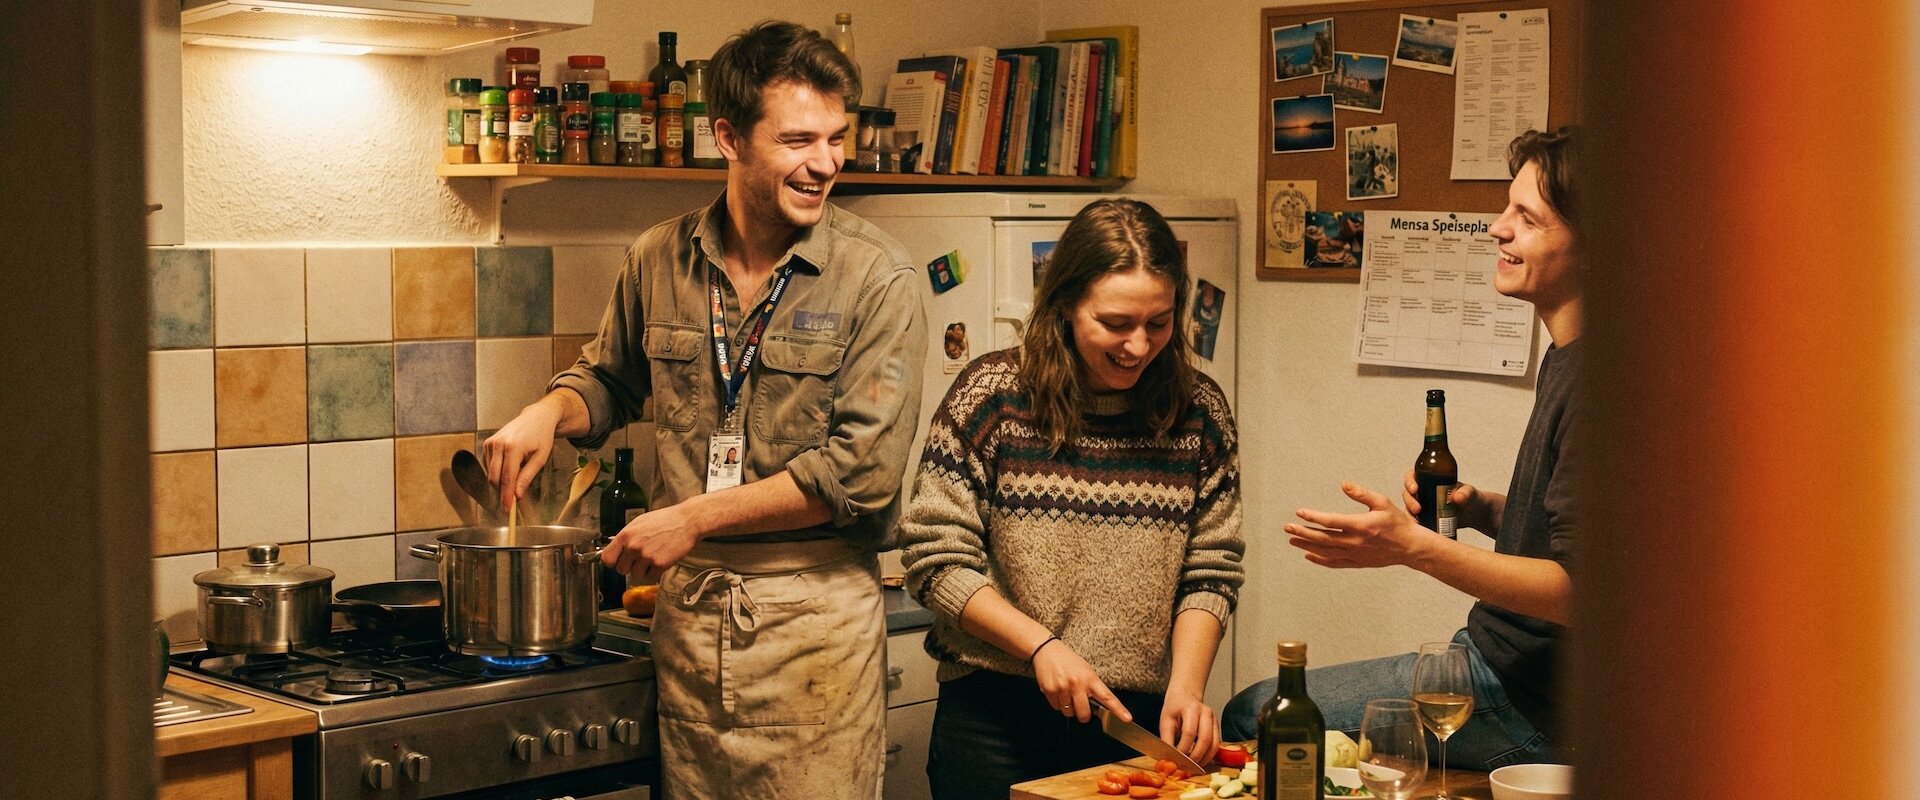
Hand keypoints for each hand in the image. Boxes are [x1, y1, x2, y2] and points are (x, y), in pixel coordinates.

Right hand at [481, 399, 563, 510]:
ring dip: (501, 479)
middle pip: (494, 478)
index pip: (507, 478)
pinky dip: (498, 470)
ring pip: (491, 473)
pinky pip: (489, 465)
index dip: (506, 496)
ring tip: (519, 469)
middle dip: (502, 491)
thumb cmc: (541, 437)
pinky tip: (511, 463)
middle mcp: (499, 444)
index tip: (507, 510)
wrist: (536, 417)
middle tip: (513, 500)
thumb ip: (527, 477)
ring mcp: (491, 443)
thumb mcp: (540, 458)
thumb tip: (517, 495)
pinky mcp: (487, 443)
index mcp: (514, 447)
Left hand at [601, 504, 700, 584]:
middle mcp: (634, 546)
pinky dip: (656, 572)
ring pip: (635, 575)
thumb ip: (626, 537)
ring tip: (653, 558)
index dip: (612, 562)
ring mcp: (646, 556)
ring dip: (643, 570)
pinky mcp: (660, 564)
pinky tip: (661, 560)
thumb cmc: (665, 520)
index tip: (618, 562)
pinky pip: (650, 577)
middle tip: (641, 559)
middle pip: (621, 570)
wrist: (687, 522)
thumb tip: (616, 548)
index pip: (607, 558)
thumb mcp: (640, 523)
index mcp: (626, 535)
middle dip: (630, 566)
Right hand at [1032, 639, 1126, 723]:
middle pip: (1084, 714)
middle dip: (1083, 715)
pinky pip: (1056, 708)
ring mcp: (1063, 688)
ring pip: (1069, 712)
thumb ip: (1092, 687)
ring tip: (1066, 693)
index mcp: (1090, 678)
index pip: (1107, 697)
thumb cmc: (1068, 660)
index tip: (1127, 719)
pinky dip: (1057, 703)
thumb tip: (1098, 707)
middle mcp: (1077, 683)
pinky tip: (1057, 691)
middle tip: (1080, 706)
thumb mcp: (1085, 670)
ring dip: (1068, 708)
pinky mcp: (1049, 690)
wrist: (1046, 649)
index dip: (1118, 709)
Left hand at [1158, 686, 1218, 765]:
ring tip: (1194, 767)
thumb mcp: (1166, 721)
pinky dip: (1209, 755)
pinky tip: (1201, 761)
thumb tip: (1169, 758)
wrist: (1185, 696)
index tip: (1177, 759)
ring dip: (1205, 758)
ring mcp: (1214, 719)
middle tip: (1187, 767)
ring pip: (1214, 743)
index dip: (1183, 748)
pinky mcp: (1217, 727)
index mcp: (1191, 708)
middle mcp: (1206, 712)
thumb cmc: (1174, 708)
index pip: (1189, 732)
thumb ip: (1167, 739)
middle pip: (1205, 738)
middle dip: (1196, 756)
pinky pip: (1216, 744)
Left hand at [1287, 481, 1432, 568]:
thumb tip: (1343, 484)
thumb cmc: (1397, 522)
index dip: (1313, 517)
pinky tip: (1308, 554)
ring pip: (1325, 551)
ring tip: (1292, 539)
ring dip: (1307, 545)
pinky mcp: (1357, 562)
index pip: (1331, 521)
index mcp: (1361, 525)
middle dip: (1303, 532)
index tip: (1299, 512)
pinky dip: (1319, 559)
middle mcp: (1355, 542)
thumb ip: (1361, 493)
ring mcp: (1355, 554)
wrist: (1410, 547)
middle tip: (1287, 527)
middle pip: (1323, 538)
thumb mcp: (1382, 502)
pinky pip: (1334, 563)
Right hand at [1400, 469, 1493, 532]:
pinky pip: (1413, 520)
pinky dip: (1413, 525)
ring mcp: (1423, 505)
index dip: (1409, 481)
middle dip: (1409, 501)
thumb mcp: (1470, 493)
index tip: (1415, 489)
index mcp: (1430, 479)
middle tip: (1418, 509)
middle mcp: (1423, 491)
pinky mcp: (1424, 517)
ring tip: (1417, 522)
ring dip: (1409, 514)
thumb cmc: (1471, 498)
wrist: (1474, 514)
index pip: (1412, 476)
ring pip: (1408, 508)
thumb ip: (1465, 493)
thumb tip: (1457, 498)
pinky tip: (1417, 530)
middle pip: (1408, 493)